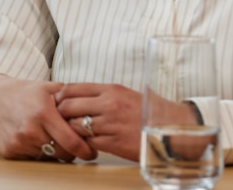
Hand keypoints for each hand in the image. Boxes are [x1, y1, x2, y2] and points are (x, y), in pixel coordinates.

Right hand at [0, 75, 96, 161]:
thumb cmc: (24, 93)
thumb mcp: (49, 88)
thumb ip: (73, 97)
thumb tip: (97, 107)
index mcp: (43, 112)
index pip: (72, 142)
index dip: (86, 149)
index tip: (91, 151)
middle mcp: (30, 129)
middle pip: (63, 153)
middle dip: (72, 150)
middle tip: (72, 143)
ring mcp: (18, 141)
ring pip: (49, 157)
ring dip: (54, 151)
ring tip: (48, 135)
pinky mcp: (9, 151)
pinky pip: (34, 158)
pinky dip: (37, 152)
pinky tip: (33, 138)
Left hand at [56, 83, 196, 161]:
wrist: (175, 129)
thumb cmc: (149, 111)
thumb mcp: (125, 94)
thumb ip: (102, 94)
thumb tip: (75, 95)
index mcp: (111, 89)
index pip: (71, 88)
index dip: (59, 97)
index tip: (56, 103)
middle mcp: (109, 104)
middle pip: (67, 106)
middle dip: (60, 114)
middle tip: (59, 120)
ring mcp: (112, 124)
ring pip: (75, 126)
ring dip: (71, 131)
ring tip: (73, 133)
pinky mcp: (115, 143)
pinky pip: (88, 142)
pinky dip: (83, 144)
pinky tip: (86, 144)